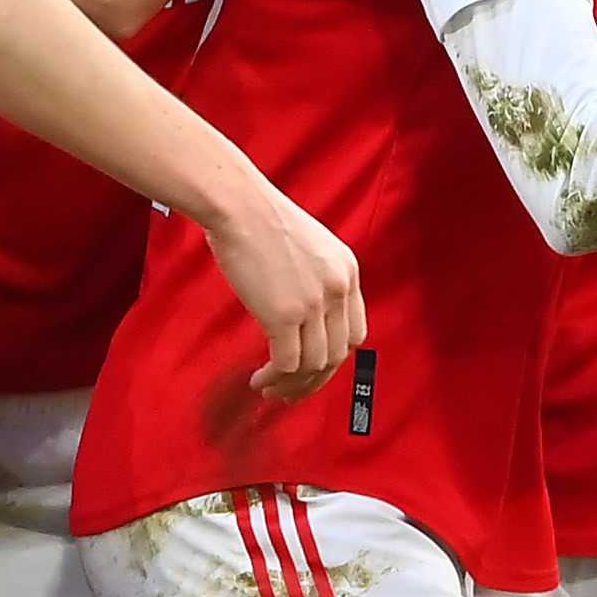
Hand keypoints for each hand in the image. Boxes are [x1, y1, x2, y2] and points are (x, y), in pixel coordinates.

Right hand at [204, 184, 367, 400]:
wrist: (240, 206)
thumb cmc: (263, 220)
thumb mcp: (311, 246)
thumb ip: (318, 279)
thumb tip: (308, 318)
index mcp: (348, 271)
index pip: (355, 332)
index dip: (335, 358)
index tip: (314, 369)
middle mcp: (339, 289)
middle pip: (337, 354)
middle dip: (314, 380)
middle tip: (291, 391)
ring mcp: (314, 303)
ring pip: (313, 365)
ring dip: (292, 384)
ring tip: (271, 389)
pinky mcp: (284, 314)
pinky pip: (287, 363)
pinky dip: (274, 378)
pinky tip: (260, 379)